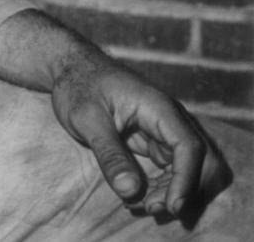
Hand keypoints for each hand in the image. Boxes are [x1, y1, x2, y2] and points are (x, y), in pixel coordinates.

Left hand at [50, 53, 231, 220]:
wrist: (72, 67)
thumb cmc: (78, 85)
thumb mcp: (87, 119)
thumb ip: (109, 153)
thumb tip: (130, 191)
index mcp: (158, 106)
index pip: (189, 146)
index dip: (185, 180)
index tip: (169, 206)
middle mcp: (170, 119)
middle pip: (202, 160)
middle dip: (183, 190)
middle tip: (149, 207)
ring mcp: (165, 131)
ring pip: (189, 170)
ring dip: (172, 193)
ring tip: (138, 205)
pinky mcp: (156, 141)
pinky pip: (172, 170)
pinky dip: (162, 188)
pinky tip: (136, 197)